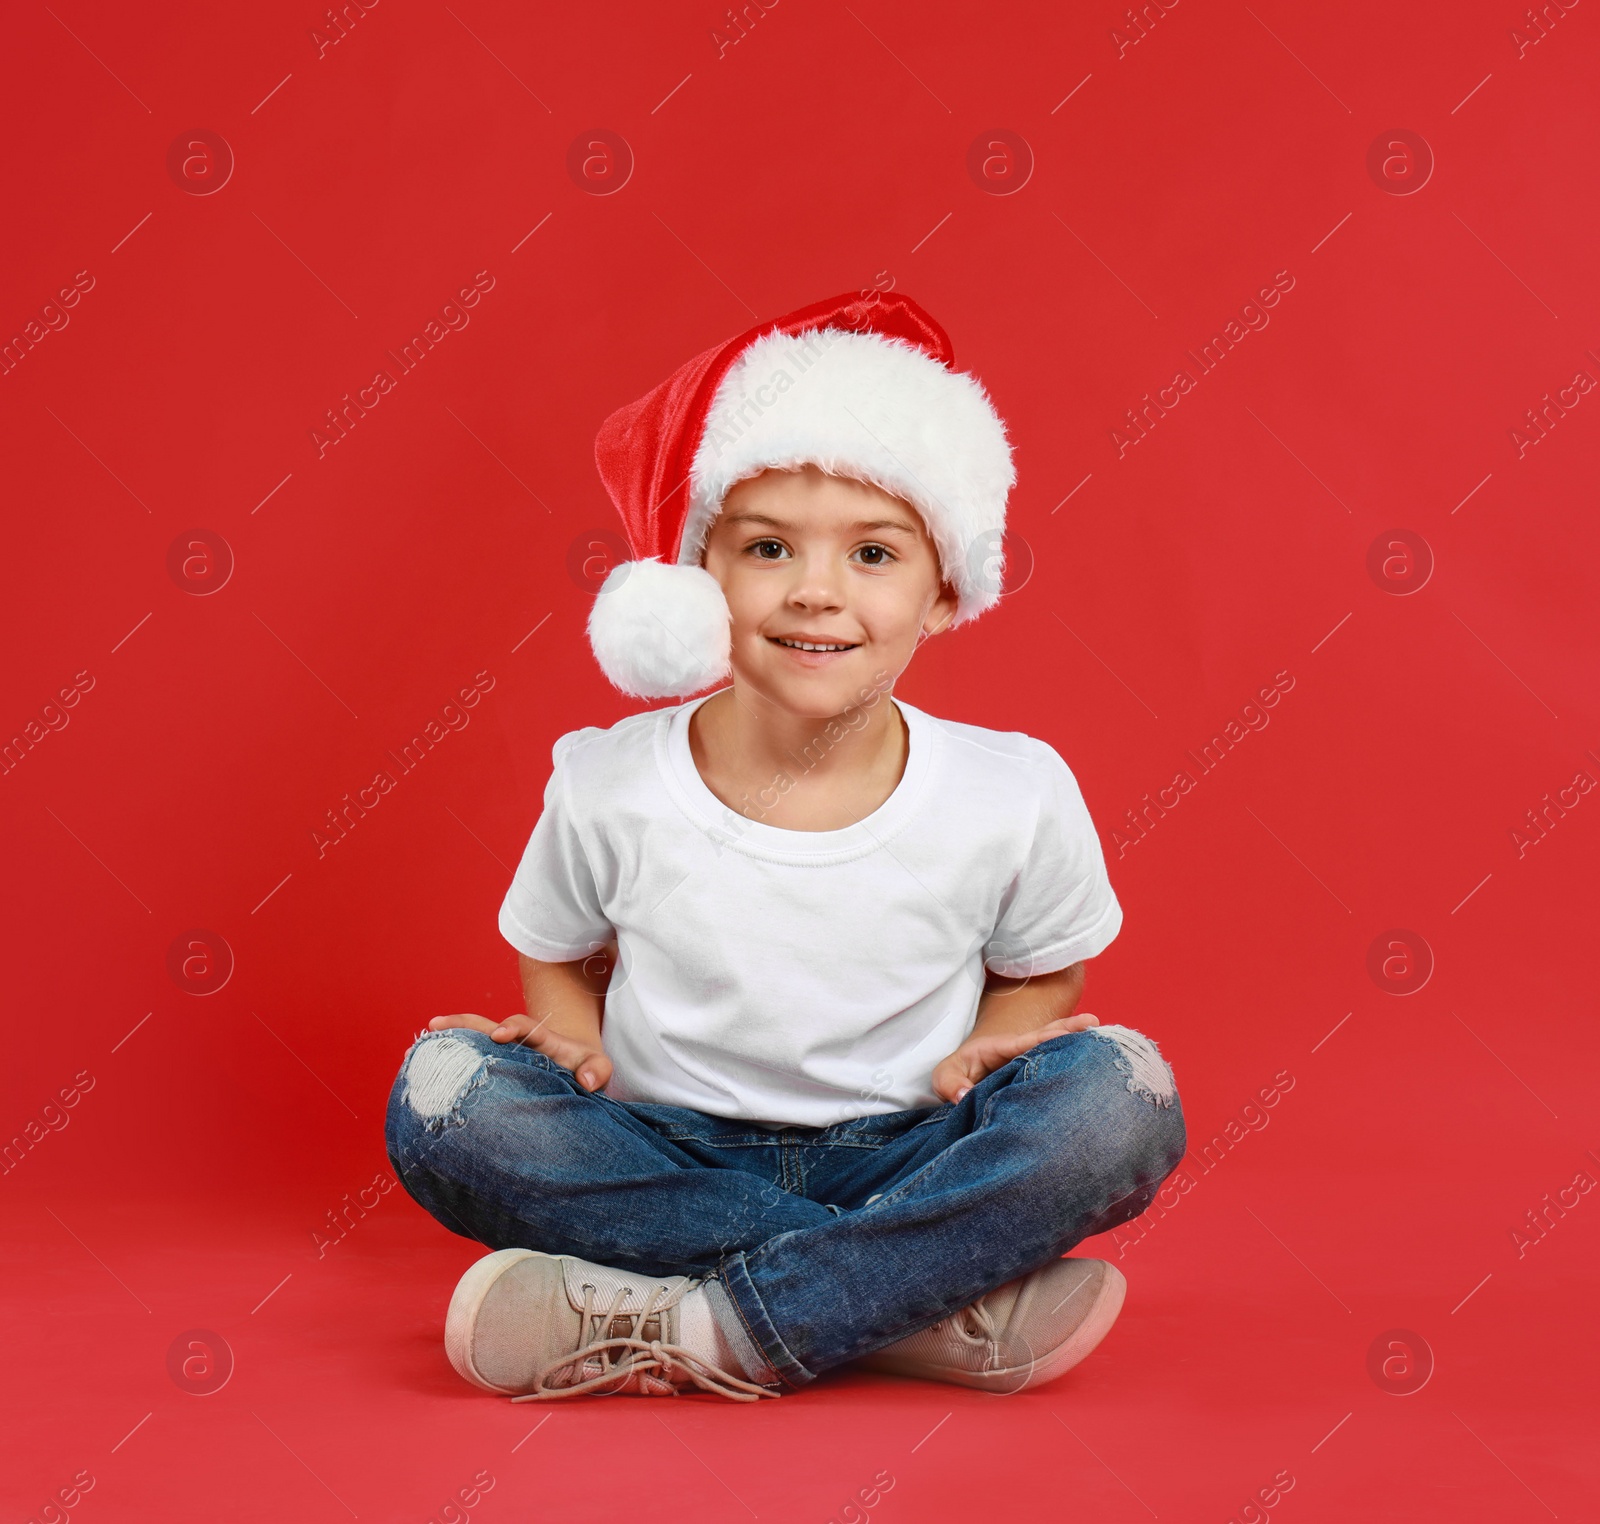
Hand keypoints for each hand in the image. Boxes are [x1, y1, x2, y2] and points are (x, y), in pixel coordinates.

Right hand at [426, 1012, 612, 1091]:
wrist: (576, 1070)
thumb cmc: (585, 1070)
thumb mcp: (597, 1067)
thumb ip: (597, 1070)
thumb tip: (586, 1081)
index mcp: (541, 1039)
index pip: (525, 1026)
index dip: (513, 1027)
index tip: (501, 1035)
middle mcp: (516, 1042)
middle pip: (486, 1026)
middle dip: (464, 1025)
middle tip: (437, 1027)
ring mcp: (501, 1054)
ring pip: (471, 1039)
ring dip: (447, 1037)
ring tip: (417, 1043)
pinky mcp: (493, 1067)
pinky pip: (467, 1059)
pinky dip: (445, 1058)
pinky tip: (419, 1062)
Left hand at [930, 1012, 1100, 1103]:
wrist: (965, 1086)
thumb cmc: (957, 1076)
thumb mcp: (944, 1076)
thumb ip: (950, 1083)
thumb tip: (964, 1096)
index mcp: (1004, 1048)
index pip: (1030, 1040)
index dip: (1048, 1035)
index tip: (1065, 1031)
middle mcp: (1024, 1055)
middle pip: (1052, 1039)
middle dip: (1071, 1031)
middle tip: (1094, 1022)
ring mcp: (1034, 1068)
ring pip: (1059, 1056)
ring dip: (1080, 1049)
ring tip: (1105, 1042)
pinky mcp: (1039, 1085)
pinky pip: (1058, 1076)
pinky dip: (1076, 1073)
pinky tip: (1098, 1075)